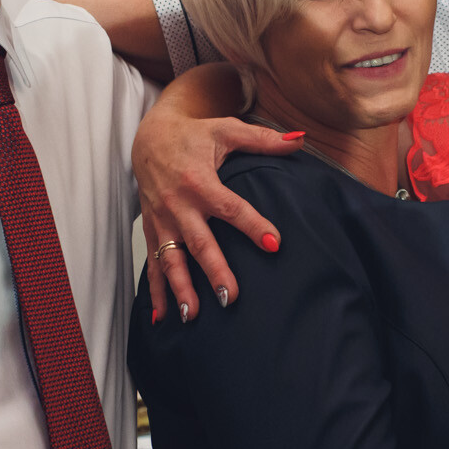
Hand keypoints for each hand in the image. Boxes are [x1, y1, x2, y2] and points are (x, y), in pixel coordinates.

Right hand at [133, 111, 300, 321]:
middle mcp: (179, 205)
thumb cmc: (194, 136)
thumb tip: (300, 141)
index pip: (231, 207)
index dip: (253, 225)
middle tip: (230, 296)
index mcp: (200, 181)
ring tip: (194, 315)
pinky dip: (155, 291)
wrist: (148, 138)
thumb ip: (263, 139)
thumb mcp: (227, 130)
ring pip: (171, 260)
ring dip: (181, 289)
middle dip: (214, 271)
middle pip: (200, 242)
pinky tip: (162, 317)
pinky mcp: (152, 231)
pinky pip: (153, 264)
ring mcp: (162, 221)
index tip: (273, 243)